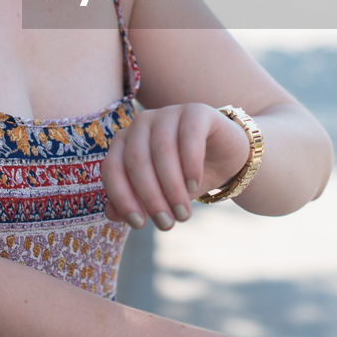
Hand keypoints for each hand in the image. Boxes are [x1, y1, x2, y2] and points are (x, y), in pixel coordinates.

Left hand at [101, 103, 249, 229]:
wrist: (225, 159)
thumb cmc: (184, 178)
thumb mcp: (159, 195)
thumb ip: (132, 202)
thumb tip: (111, 214)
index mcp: (125, 141)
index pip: (113, 168)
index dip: (122, 198)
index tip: (139, 224)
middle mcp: (142, 123)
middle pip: (136, 161)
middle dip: (151, 197)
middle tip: (167, 223)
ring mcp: (169, 113)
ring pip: (161, 151)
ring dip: (172, 187)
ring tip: (183, 213)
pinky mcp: (196, 112)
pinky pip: (189, 137)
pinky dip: (190, 165)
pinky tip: (194, 185)